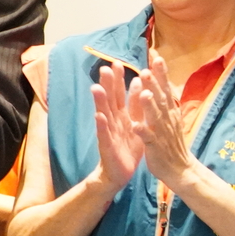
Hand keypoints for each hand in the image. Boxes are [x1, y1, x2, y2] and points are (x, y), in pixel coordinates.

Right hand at [89, 61, 144, 190]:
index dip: (119, 80)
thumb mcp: (136, 122)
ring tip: (96, 88)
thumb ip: (135, 103)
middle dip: (108, 84)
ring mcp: (108, 132)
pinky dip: (101, 125)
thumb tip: (138, 81)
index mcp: (122, 115)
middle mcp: (113, 121)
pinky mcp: (107, 146)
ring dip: (100, 102)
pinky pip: (104, 135)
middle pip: (110, 100)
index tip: (118, 63)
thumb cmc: (128, 146)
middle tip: (105, 67)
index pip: (119, 94)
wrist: (120, 172)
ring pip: (104, 114)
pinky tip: (99, 116)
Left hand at [128, 51, 196, 190]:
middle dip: (155, 83)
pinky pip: (148, 138)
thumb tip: (165, 83)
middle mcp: (167, 119)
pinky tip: (134, 124)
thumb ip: (166, 102)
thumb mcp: (172, 119)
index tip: (155, 55)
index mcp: (169, 111)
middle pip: (161, 98)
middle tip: (148, 67)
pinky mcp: (155, 147)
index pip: (166, 88)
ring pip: (155, 116)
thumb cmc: (172, 143)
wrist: (181, 170)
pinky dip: (142, 130)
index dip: (161, 72)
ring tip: (144, 91)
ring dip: (149, 104)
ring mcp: (162, 132)